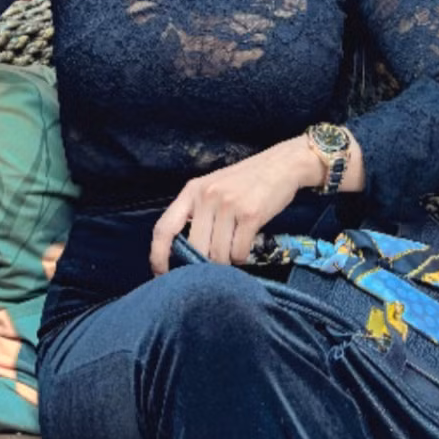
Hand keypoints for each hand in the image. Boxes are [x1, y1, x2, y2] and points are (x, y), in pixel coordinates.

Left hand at [150, 138, 322, 275]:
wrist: (281, 164)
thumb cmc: (245, 181)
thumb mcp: (213, 188)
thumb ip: (198, 214)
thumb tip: (187, 254)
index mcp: (192, 191)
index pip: (164, 227)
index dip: (157, 255)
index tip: (160, 274)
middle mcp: (207, 196)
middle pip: (195, 249)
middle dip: (205, 263)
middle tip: (216, 262)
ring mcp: (228, 205)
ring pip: (217, 255)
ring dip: (227, 261)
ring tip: (235, 248)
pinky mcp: (250, 215)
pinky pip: (238, 252)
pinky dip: (242, 257)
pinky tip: (246, 245)